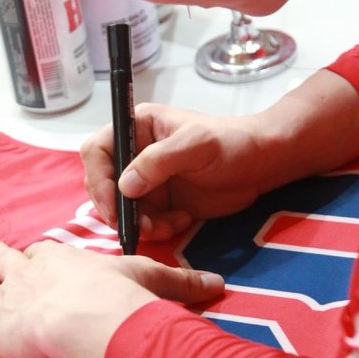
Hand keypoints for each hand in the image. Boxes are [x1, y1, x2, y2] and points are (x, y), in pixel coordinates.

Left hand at [0, 240, 223, 357]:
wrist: (89, 317)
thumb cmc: (118, 296)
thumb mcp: (153, 281)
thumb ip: (183, 282)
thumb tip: (219, 285)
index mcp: (63, 258)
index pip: (48, 251)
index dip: (42, 255)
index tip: (39, 255)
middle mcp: (28, 272)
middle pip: (7, 259)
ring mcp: (4, 300)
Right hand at [81, 103, 272, 239]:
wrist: (261, 164)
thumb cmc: (232, 143)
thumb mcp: (197, 144)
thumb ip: (159, 160)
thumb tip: (125, 186)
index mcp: (137, 128)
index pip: (97, 151)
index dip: (98, 178)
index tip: (113, 203)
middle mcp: (135, 154)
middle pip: (104, 184)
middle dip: (118, 209)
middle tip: (139, 226)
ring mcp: (146, 180)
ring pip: (122, 209)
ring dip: (139, 224)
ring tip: (168, 226)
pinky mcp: (160, 203)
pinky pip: (143, 222)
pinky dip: (158, 229)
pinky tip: (183, 220)